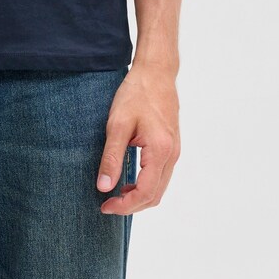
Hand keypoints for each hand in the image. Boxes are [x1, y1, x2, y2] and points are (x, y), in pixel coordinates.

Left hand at [96, 63, 180, 214]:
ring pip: (160, 188)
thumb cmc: (136, 94)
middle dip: (131, 205)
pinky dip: (146, 185)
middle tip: (107, 204)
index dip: (125, 205)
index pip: (145, 192)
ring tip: (116, 194)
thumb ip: (111, 158)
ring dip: (139, 196)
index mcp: (160, 150)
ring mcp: (174, 151)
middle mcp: (172, 154)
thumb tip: (104, 187)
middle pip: (155, 195)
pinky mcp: (172, 146)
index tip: (104, 206)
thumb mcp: (117, 125)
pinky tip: (129, 180)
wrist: (156, 72)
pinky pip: (161, 176)